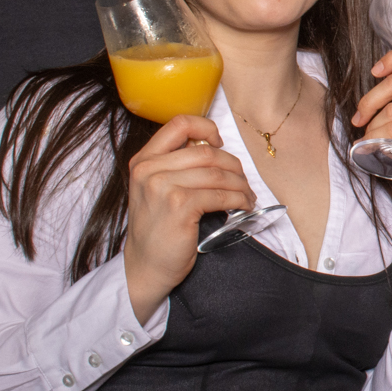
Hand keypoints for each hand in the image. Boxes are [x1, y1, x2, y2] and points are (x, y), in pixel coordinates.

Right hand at [123, 115, 255, 315]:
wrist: (145, 266)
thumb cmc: (156, 229)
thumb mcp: (155, 189)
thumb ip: (176, 166)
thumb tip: (216, 150)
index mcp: (144, 160)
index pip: (179, 124)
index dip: (207, 128)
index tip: (220, 143)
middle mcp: (149, 169)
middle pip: (207, 152)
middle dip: (234, 166)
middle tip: (244, 181)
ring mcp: (163, 186)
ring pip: (217, 174)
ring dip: (241, 185)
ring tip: (247, 196)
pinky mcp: (180, 206)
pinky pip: (221, 195)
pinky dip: (239, 200)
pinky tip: (244, 206)